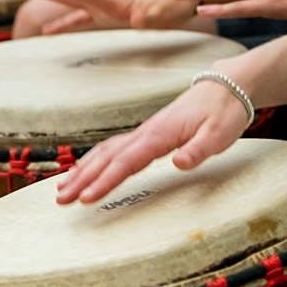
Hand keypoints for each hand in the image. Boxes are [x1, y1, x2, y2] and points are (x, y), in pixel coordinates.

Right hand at [29, 0, 195, 32]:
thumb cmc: (179, 5)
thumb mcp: (167, 11)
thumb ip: (153, 14)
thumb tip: (138, 20)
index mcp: (120, 3)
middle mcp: (111, 1)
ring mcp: (111, 6)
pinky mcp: (115, 14)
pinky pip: (85, 17)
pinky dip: (68, 21)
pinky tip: (52, 31)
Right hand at [55, 79, 249, 203]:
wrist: (226, 86)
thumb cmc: (224, 112)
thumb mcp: (219, 134)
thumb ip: (198, 150)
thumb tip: (179, 164)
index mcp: (160, 135)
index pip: (126, 162)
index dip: (105, 181)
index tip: (87, 198)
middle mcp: (146, 132)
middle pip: (107, 158)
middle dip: (82, 179)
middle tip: (60, 199)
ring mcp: (145, 132)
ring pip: (106, 152)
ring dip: (83, 170)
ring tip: (62, 189)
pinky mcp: (148, 134)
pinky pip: (114, 148)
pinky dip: (95, 160)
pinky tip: (84, 170)